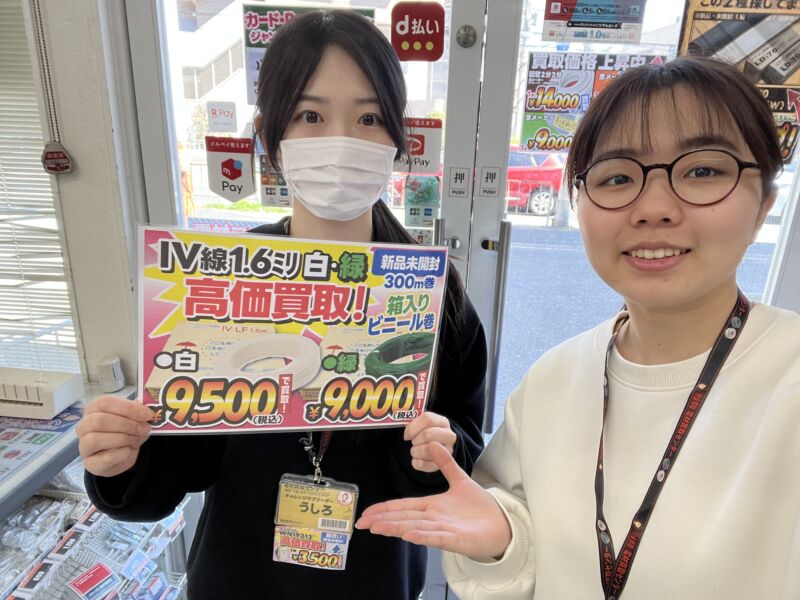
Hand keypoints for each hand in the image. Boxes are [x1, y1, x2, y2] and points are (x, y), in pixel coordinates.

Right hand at [77, 396, 153, 477]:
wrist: (121, 456)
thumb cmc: (124, 432)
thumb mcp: (132, 419)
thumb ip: (137, 413)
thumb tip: (146, 411)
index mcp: (93, 409)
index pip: (105, 403)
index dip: (128, 408)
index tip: (147, 414)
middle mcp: (84, 426)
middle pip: (100, 420)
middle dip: (126, 424)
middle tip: (144, 428)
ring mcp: (84, 446)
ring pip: (96, 439)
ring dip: (123, 438)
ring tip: (137, 439)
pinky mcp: (90, 463)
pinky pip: (104, 458)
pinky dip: (121, 454)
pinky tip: (129, 450)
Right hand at [356, 442, 511, 559]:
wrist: (502, 525)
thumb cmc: (480, 508)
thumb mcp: (460, 480)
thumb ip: (445, 463)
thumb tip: (432, 444)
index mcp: (432, 507)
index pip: (404, 507)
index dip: (385, 509)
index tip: (367, 513)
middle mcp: (434, 520)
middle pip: (404, 518)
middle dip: (383, 520)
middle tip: (362, 523)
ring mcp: (443, 531)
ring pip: (415, 528)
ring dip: (396, 528)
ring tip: (377, 528)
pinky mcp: (456, 540)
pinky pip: (436, 537)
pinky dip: (422, 536)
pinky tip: (408, 534)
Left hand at [404, 411, 456, 472]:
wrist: (439, 448)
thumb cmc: (427, 433)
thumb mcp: (423, 425)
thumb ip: (414, 423)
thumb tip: (407, 430)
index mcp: (443, 422)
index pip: (427, 419)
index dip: (413, 427)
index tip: (407, 434)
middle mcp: (449, 436)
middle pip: (428, 434)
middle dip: (415, 439)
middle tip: (414, 442)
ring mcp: (447, 451)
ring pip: (427, 450)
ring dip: (415, 451)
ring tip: (415, 450)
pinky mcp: (441, 465)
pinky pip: (423, 464)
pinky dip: (415, 462)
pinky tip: (417, 459)